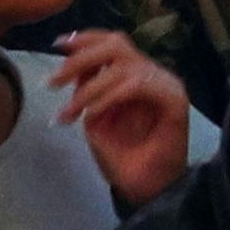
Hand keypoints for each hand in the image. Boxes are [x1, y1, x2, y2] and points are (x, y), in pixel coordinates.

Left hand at [51, 30, 196, 203]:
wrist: (145, 189)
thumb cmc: (123, 157)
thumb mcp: (95, 117)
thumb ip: (88, 89)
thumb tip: (72, 65)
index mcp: (137, 74)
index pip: (113, 43)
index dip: (85, 39)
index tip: (57, 45)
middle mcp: (153, 73)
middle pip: (117, 45)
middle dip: (81, 58)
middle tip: (54, 80)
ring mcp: (166, 84)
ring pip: (125, 65)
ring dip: (90, 87)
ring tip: (70, 110)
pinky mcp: (174, 100)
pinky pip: (137, 86)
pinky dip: (110, 96)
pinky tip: (92, 113)